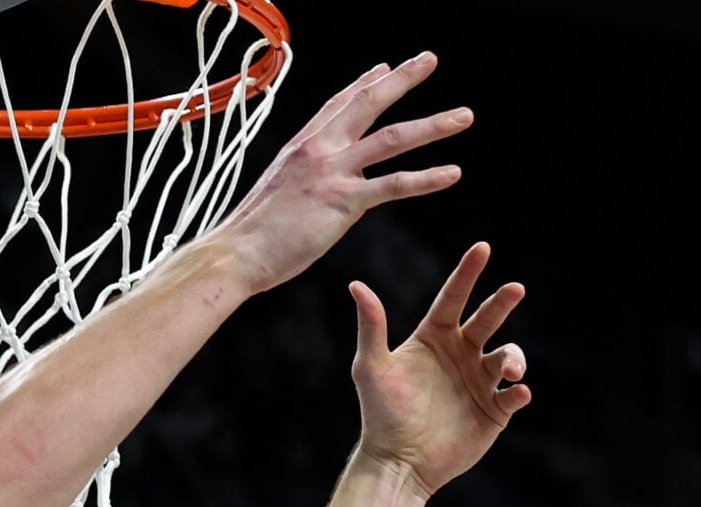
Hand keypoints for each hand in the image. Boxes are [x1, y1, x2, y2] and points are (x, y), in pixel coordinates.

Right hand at [215, 56, 470, 292]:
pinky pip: (393, 184)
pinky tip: (453, 173)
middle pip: (368, 102)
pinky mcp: (343, 202)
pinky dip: (426, 178)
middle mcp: (318, 149)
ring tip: (464, 116)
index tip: (386, 67)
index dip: (364, 83)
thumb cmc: (249, 235)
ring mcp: (332, 172)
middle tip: (430, 60)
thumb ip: (298, 182)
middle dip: (403, 79)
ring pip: (393, 138)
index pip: (338, 104)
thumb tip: (309, 191)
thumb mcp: (274, 194)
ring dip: (433, 125)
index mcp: (300, 146)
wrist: (235, 253)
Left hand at [349, 242, 530, 495]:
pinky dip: (519, 391)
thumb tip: (356, 285)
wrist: (398, 463)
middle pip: (487, 320)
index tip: (482, 247)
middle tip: (514, 289)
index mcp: (434, 339)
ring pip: (508, 356)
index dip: (467, 273)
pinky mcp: (494, 411)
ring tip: (509, 368)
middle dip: (502, 303)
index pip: (453, 298)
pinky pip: (513, 396)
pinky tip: (517, 390)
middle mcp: (460, 354)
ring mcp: (479, 382)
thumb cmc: (381, 414)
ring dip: (513, 357)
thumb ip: (371, 326)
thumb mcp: (371, 368)